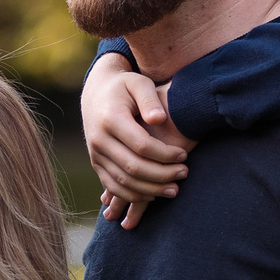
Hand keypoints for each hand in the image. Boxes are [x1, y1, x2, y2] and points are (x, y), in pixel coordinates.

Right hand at [81, 56, 191, 228]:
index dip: (165, 154)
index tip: (184, 155)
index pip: (141, 145)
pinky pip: (114, 186)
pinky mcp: (96, 164)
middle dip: (162, 174)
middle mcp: (99, 139)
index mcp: (111, 119)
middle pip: (133, 167)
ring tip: (174, 189)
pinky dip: (134, 195)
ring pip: (124, 182)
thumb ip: (150, 99)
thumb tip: (159, 120)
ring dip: (151, 190)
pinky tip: (154, 194)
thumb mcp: (139, 83)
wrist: (96, 93)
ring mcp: (95, 154)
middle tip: (184, 173)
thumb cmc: (125, 87)